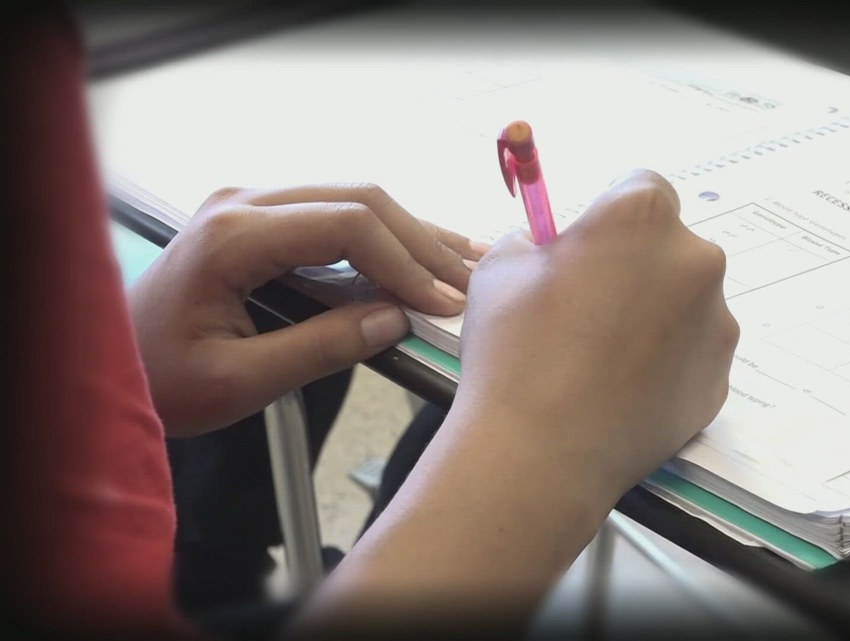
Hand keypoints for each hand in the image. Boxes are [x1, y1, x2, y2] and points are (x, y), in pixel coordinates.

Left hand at [128, 183, 485, 436]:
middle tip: (464, 283)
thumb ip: (321, 348)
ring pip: (352, 201)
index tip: (442, 300)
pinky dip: (380, 239)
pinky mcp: (258, 223)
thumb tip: (393, 321)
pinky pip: (333, 217)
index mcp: (233, 236)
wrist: (108, 367)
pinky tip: (417, 254)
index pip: (347, 225)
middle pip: (358, 200)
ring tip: (461, 261)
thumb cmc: (159, 377)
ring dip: (408, 234)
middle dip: (419, 243)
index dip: (405, 261)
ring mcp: (249, 208)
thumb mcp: (240, 380)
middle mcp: (242, 205)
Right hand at [288, 170, 737, 635]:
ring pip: (686, 302)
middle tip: (590, 306)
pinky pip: (694, 353)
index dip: (611, 216)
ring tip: (602, 359)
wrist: (540, 453)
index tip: (589, 246)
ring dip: (655, 316)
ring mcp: (717, 323)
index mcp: (642, 217)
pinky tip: (622, 390)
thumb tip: (551, 249)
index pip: (642, 186)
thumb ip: (535, 241)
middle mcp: (695, 260)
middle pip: (670, 246)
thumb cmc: (514, 350)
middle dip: (637, 266)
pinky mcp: (720, 378)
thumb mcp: (499, 269)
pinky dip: (667, 364)